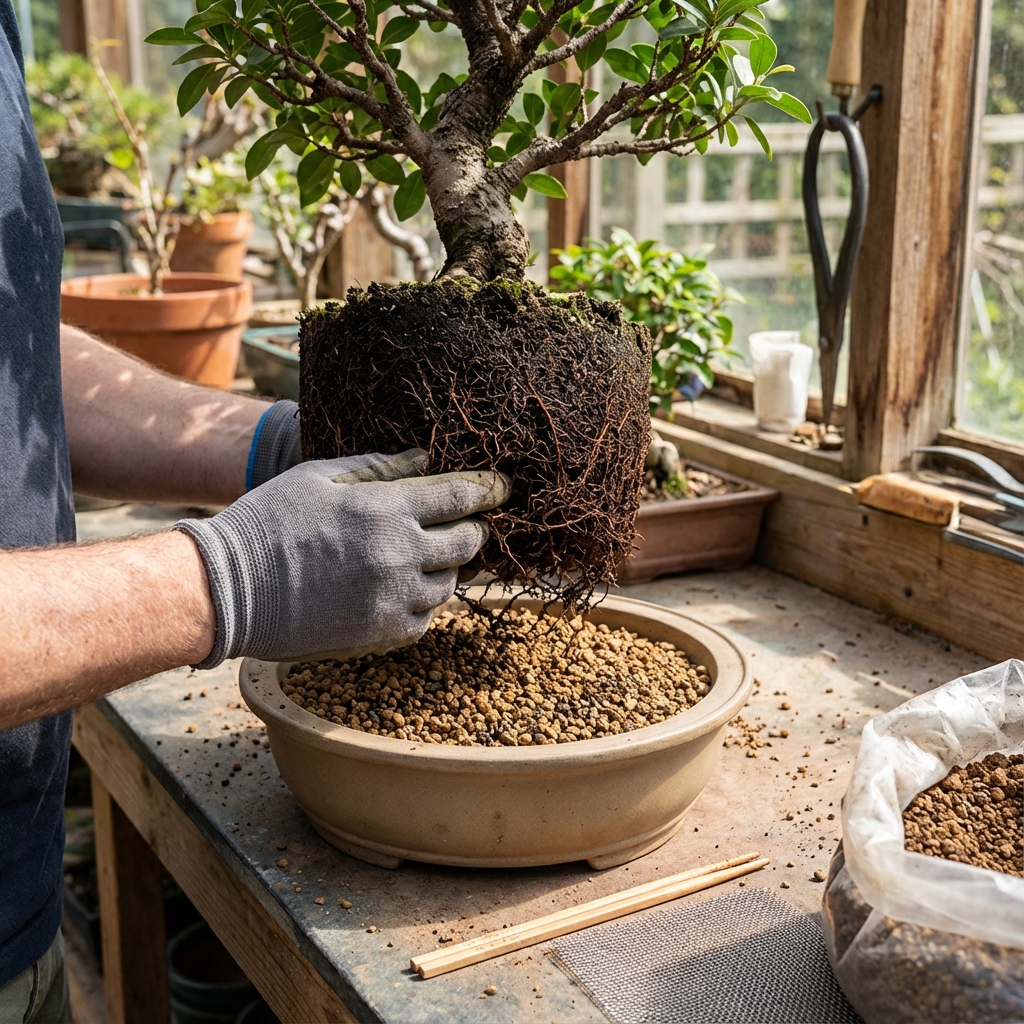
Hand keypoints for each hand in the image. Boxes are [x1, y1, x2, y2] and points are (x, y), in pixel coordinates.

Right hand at [175, 449, 508, 667]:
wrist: (229, 590)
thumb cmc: (269, 522)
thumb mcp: (319, 476)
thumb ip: (377, 467)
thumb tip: (424, 458)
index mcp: (386, 509)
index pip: (458, 497)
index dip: (487, 490)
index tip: (503, 487)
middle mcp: (400, 555)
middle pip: (467, 543)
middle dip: (474, 530)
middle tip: (470, 525)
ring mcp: (393, 598)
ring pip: (448, 584)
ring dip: (445, 569)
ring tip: (427, 558)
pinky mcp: (380, 633)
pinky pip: (424, 619)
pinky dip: (422, 604)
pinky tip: (404, 591)